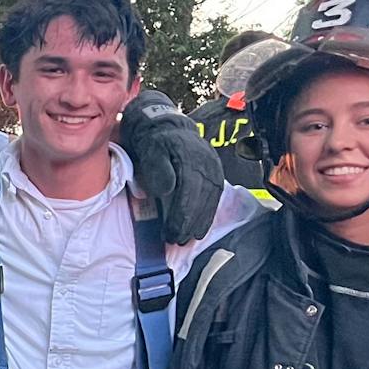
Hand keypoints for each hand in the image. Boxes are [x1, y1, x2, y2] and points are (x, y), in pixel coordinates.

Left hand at [119, 90, 223, 243]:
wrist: (169, 127)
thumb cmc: (155, 143)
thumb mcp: (150, 151)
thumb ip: (158, 169)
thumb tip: (167, 189)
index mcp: (190, 157)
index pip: (188, 190)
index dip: (181, 214)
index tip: (172, 232)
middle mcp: (207, 162)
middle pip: (201, 198)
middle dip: (190, 222)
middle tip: (178, 240)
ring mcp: (214, 167)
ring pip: (211, 199)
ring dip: (201, 221)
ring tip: (189, 238)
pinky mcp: (217, 173)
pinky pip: (215, 196)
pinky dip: (209, 213)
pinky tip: (200, 226)